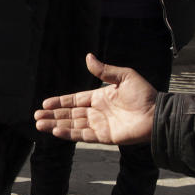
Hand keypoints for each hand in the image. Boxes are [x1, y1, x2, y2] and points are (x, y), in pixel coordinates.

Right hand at [33, 53, 156, 144]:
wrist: (157, 114)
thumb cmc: (144, 95)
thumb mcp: (124, 77)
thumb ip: (104, 70)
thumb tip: (88, 57)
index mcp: (100, 97)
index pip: (75, 100)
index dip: (60, 102)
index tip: (45, 103)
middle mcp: (97, 112)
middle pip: (70, 114)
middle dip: (53, 115)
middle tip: (36, 116)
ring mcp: (100, 125)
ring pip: (73, 125)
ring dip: (56, 125)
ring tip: (40, 124)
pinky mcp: (104, 137)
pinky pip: (83, 135)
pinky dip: (69, 134)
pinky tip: (56, 131)